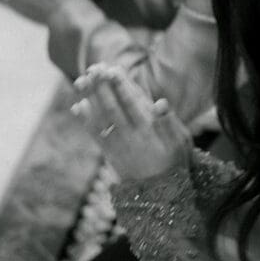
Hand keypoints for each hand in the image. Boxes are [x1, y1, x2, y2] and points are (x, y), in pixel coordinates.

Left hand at [72, 63, 191, 180]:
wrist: (161, 193)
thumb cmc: (175, 161)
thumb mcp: (181, 141)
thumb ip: (170, 121)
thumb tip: (160, 101)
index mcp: (149, 130)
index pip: (132, 102)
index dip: (121, 85)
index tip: (112, 69)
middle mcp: (131, 136)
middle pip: (112, 107)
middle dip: (102, 87)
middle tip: (94, 67)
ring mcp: (118, 146)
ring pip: (100, 119)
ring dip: (90, 99)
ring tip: (81, 79)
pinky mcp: (110, 154)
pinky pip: (95, 135)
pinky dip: (85, 120)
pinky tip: (78, 105)